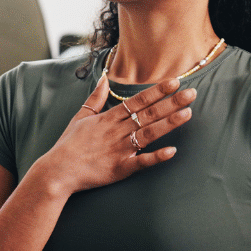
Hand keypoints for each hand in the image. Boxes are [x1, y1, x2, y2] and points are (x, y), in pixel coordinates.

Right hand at [35, 74, 194, 195]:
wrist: (57, 171)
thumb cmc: (69, 144)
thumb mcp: (80, 116)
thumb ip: (95, 98)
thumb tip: (104, 79)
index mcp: (109, 118)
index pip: (138, 100)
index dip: (158, 91)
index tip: (175, 82)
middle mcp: (118, 131)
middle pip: (149, 113)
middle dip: (172, 102)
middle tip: (192, 92)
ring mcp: (121, 149)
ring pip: (149, 133)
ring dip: (169, 123)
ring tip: (188, 113)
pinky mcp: (121, 168)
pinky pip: (142, 162)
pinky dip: (156, 157)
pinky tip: (172, 151)